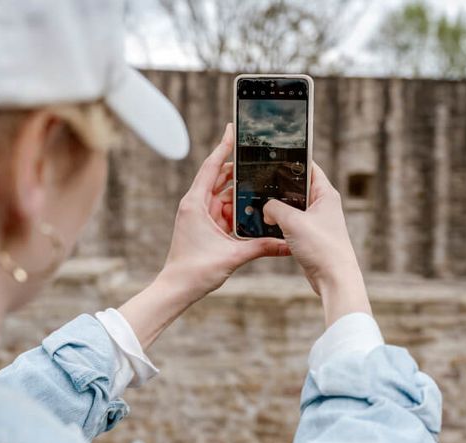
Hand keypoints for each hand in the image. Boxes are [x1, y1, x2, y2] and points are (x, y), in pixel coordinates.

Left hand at [118, 123, 289, 349]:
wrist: (177, 289)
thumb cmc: (195, 270)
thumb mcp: (233, 255)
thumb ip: (262, 247)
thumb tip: (287, 245)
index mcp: (195, 203)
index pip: (211, 167)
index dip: (223, 147)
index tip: (233, 129)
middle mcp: (196, 205)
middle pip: (219, 178)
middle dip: (238, 169)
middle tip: (258, 157)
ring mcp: (200, 215)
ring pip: (223, 195)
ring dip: (240, 191)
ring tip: (261, 181)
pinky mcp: (204, 226)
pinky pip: (223, 210)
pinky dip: (237, 208)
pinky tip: (253, 207)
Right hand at [263, 163, 370, 325]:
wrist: (333, 278)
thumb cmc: (321, 247)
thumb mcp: (293, 222)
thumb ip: (275, 208)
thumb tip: (266, 208)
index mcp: (325, 193)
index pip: (308, 167)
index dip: (291, 160)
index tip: (272, 156)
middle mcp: (323, 204)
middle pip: (297, 187)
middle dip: (278, 186)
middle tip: (259, 183)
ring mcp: (316, 220)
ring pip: (292, 206)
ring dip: (278, 207)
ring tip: (259, 204)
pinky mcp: (310, 235)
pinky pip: (291, 222)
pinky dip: (280, 222)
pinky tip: (267, 223)